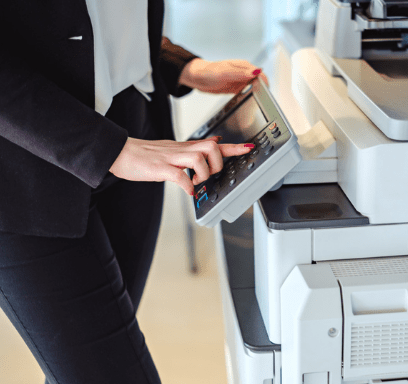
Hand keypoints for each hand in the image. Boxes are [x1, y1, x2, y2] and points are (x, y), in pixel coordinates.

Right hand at [109, 136, 254, 194]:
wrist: (121, 152)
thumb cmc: (146, 155)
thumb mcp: (174, 149)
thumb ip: (193, 149)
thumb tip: (214, 143)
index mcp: (185, 148)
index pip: (214, 143)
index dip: (234, 147)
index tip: (249, 148)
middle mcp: (181, 150)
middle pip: (211, 147)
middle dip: (217, 163)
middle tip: (209, 175)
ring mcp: (170, 158)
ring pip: (198, 158)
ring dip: (203, 174)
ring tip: (196, 183)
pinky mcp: (159, 168)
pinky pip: (178, 175)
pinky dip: (187, 185)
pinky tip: (187, 191)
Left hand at [178, 58, 268, 93]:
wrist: (197, 77)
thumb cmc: (208, 72)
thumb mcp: (225, 73)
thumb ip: (241, 73)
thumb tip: (256, 72)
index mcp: (243, 66)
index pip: (260, 73)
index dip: (264, 82)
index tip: (265, 91)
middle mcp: (243, 72)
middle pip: (259, 80)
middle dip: (263, 88)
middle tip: (263, 99)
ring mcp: (240, 80)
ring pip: (254, 86)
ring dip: (257, 92)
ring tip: (258, 101)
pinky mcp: (236, 87)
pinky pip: (247, 92)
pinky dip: (249, 96)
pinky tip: (249, 100)